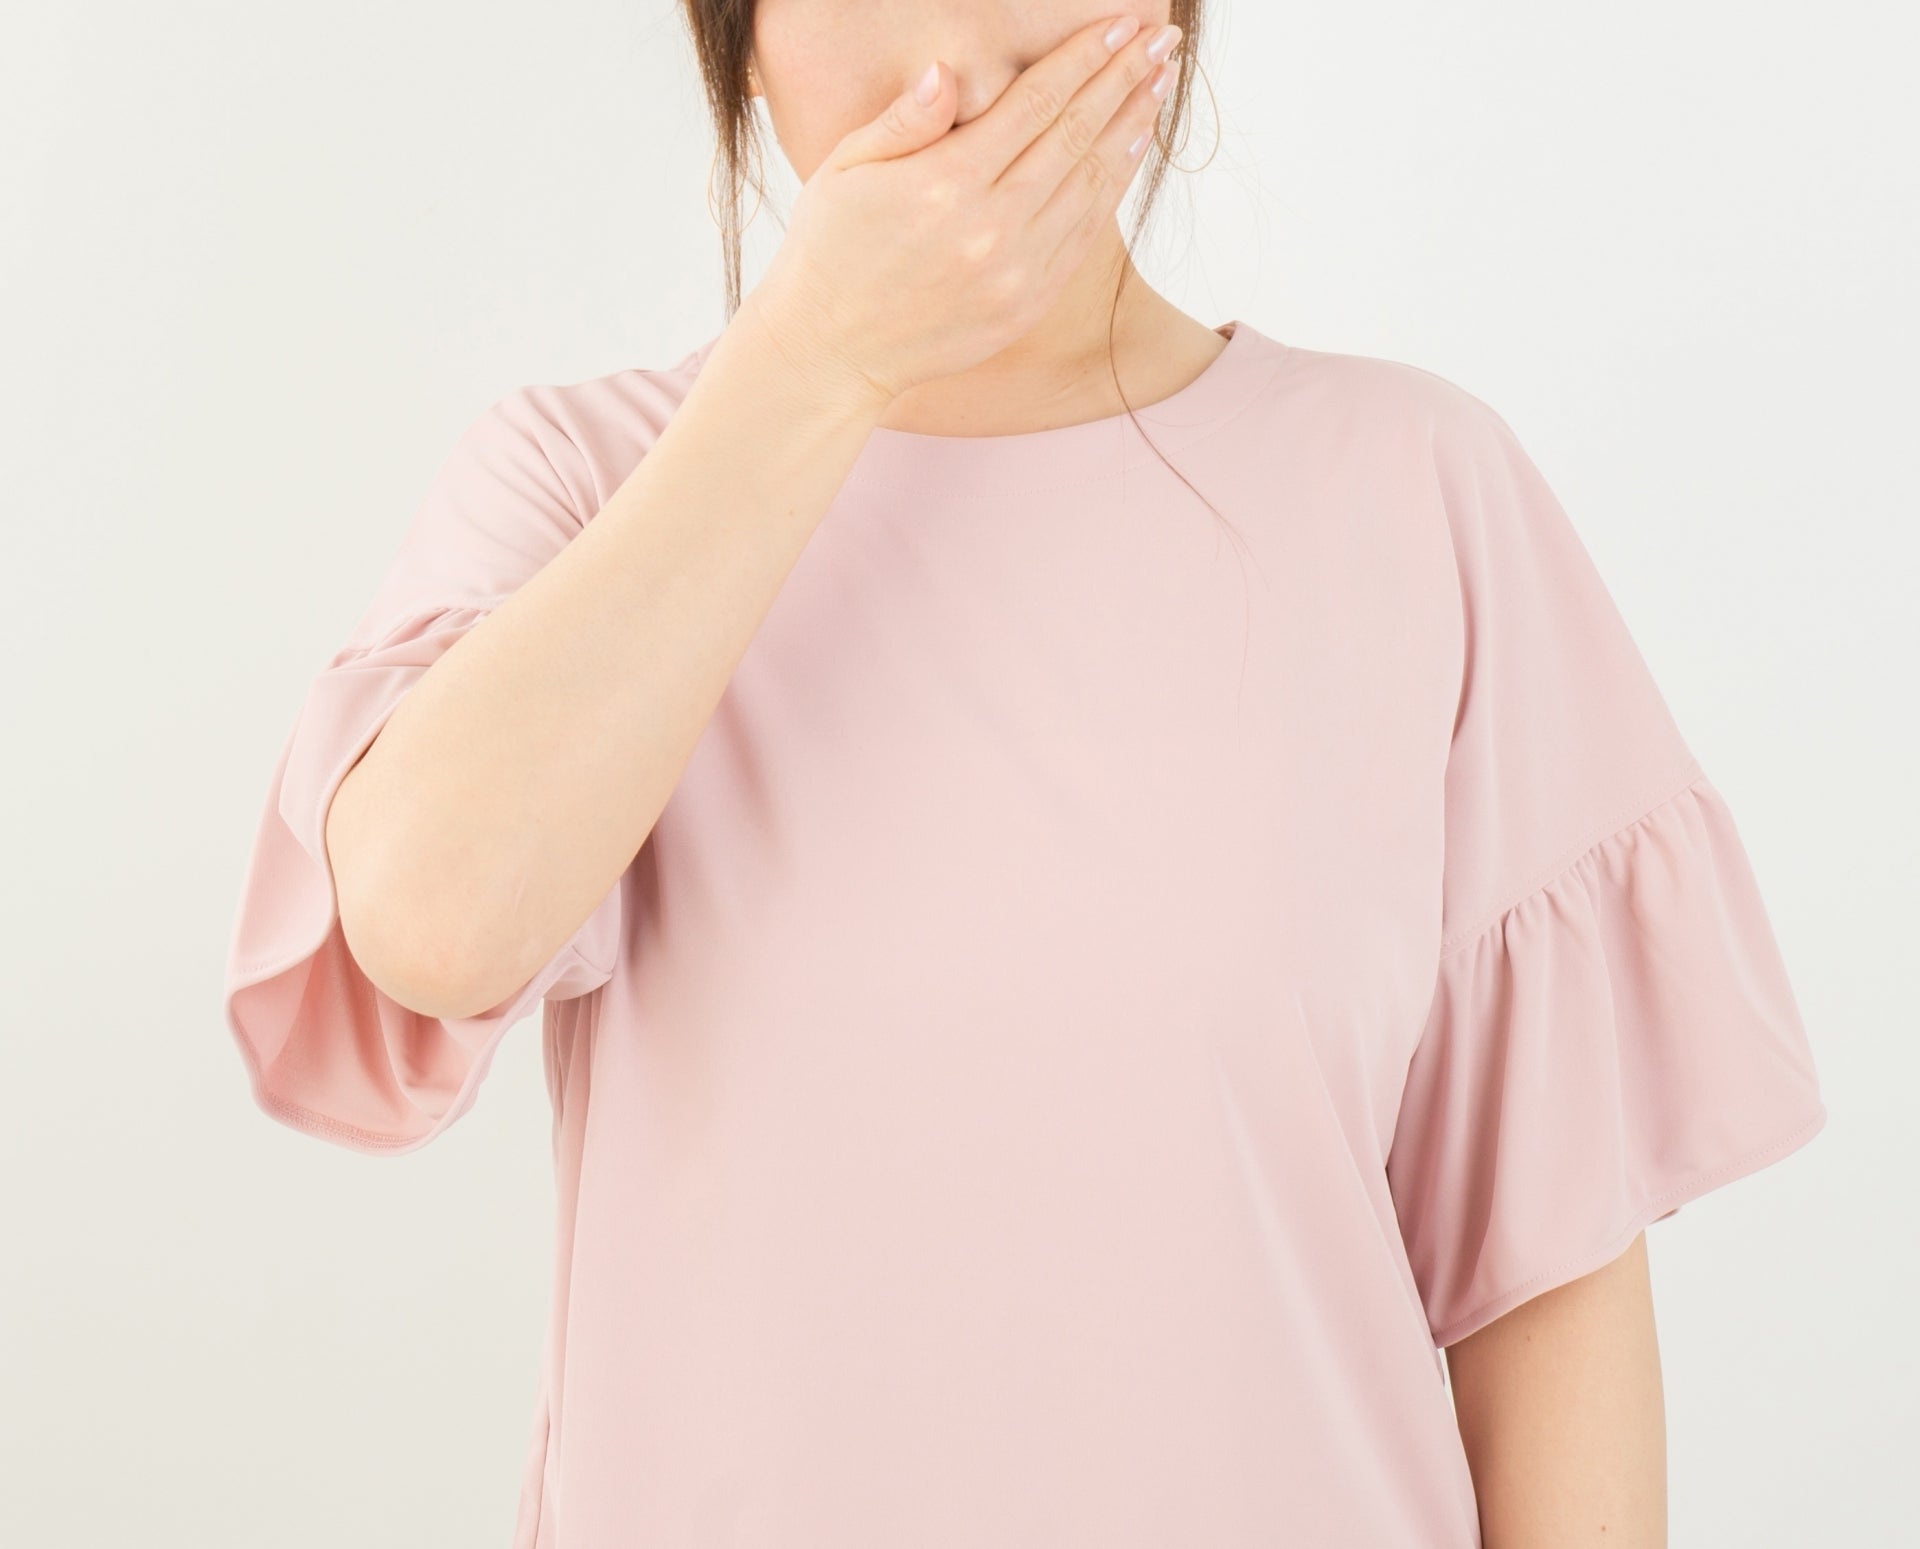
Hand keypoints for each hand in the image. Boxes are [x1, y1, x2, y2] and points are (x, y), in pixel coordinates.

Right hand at [746, 13, 1182, 407]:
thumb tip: (948, 71)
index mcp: (946, 183)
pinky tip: (1130, 150)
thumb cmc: (830, 251)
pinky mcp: (1028, 303)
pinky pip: (1085, 234)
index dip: (1083, 58)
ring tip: (1158, 83)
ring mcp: (1016, 270)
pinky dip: (1114, 186)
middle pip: (1075, 135)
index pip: (1035, 102)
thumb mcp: (845, 172)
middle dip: (1124, 79)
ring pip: (1091, 183)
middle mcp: (990, 226)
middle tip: (1161, 40)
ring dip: (1130, 127)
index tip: (1120, 24)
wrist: (832, 352)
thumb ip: (905, 121)